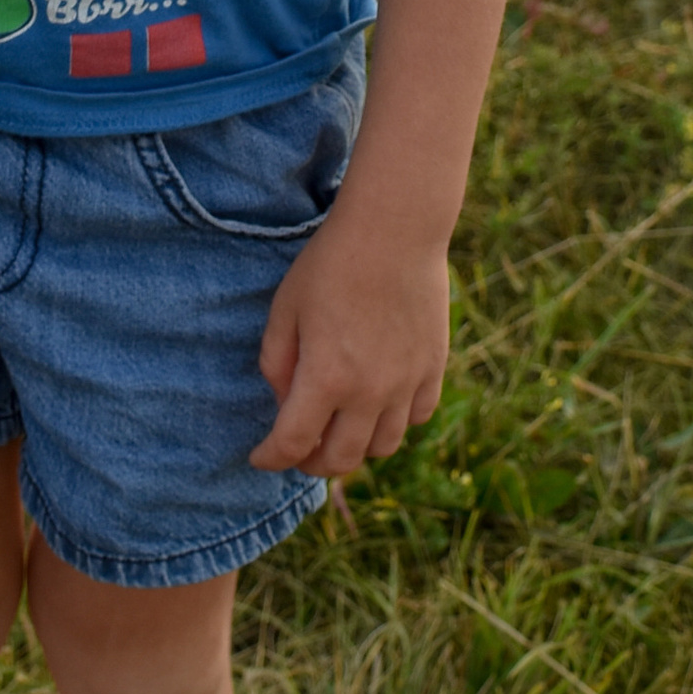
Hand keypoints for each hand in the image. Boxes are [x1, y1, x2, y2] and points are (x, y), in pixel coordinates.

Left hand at [248, 197, 450, 479]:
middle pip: (340, 459)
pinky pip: (417, 417)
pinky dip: (394, 422)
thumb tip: (285, 401)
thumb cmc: (331, 263)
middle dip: (312, 463)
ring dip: (355, 447)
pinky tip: (378, 404)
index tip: (259, 457)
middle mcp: (370, 392)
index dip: (271, 458)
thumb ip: (278, 363)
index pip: (293, 444)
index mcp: (326, 378)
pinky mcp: (433, 368)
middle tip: (299, 450)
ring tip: (339, 429)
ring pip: (383, 447)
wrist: (394, 230)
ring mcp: (407, 383)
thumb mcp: (286, 309)